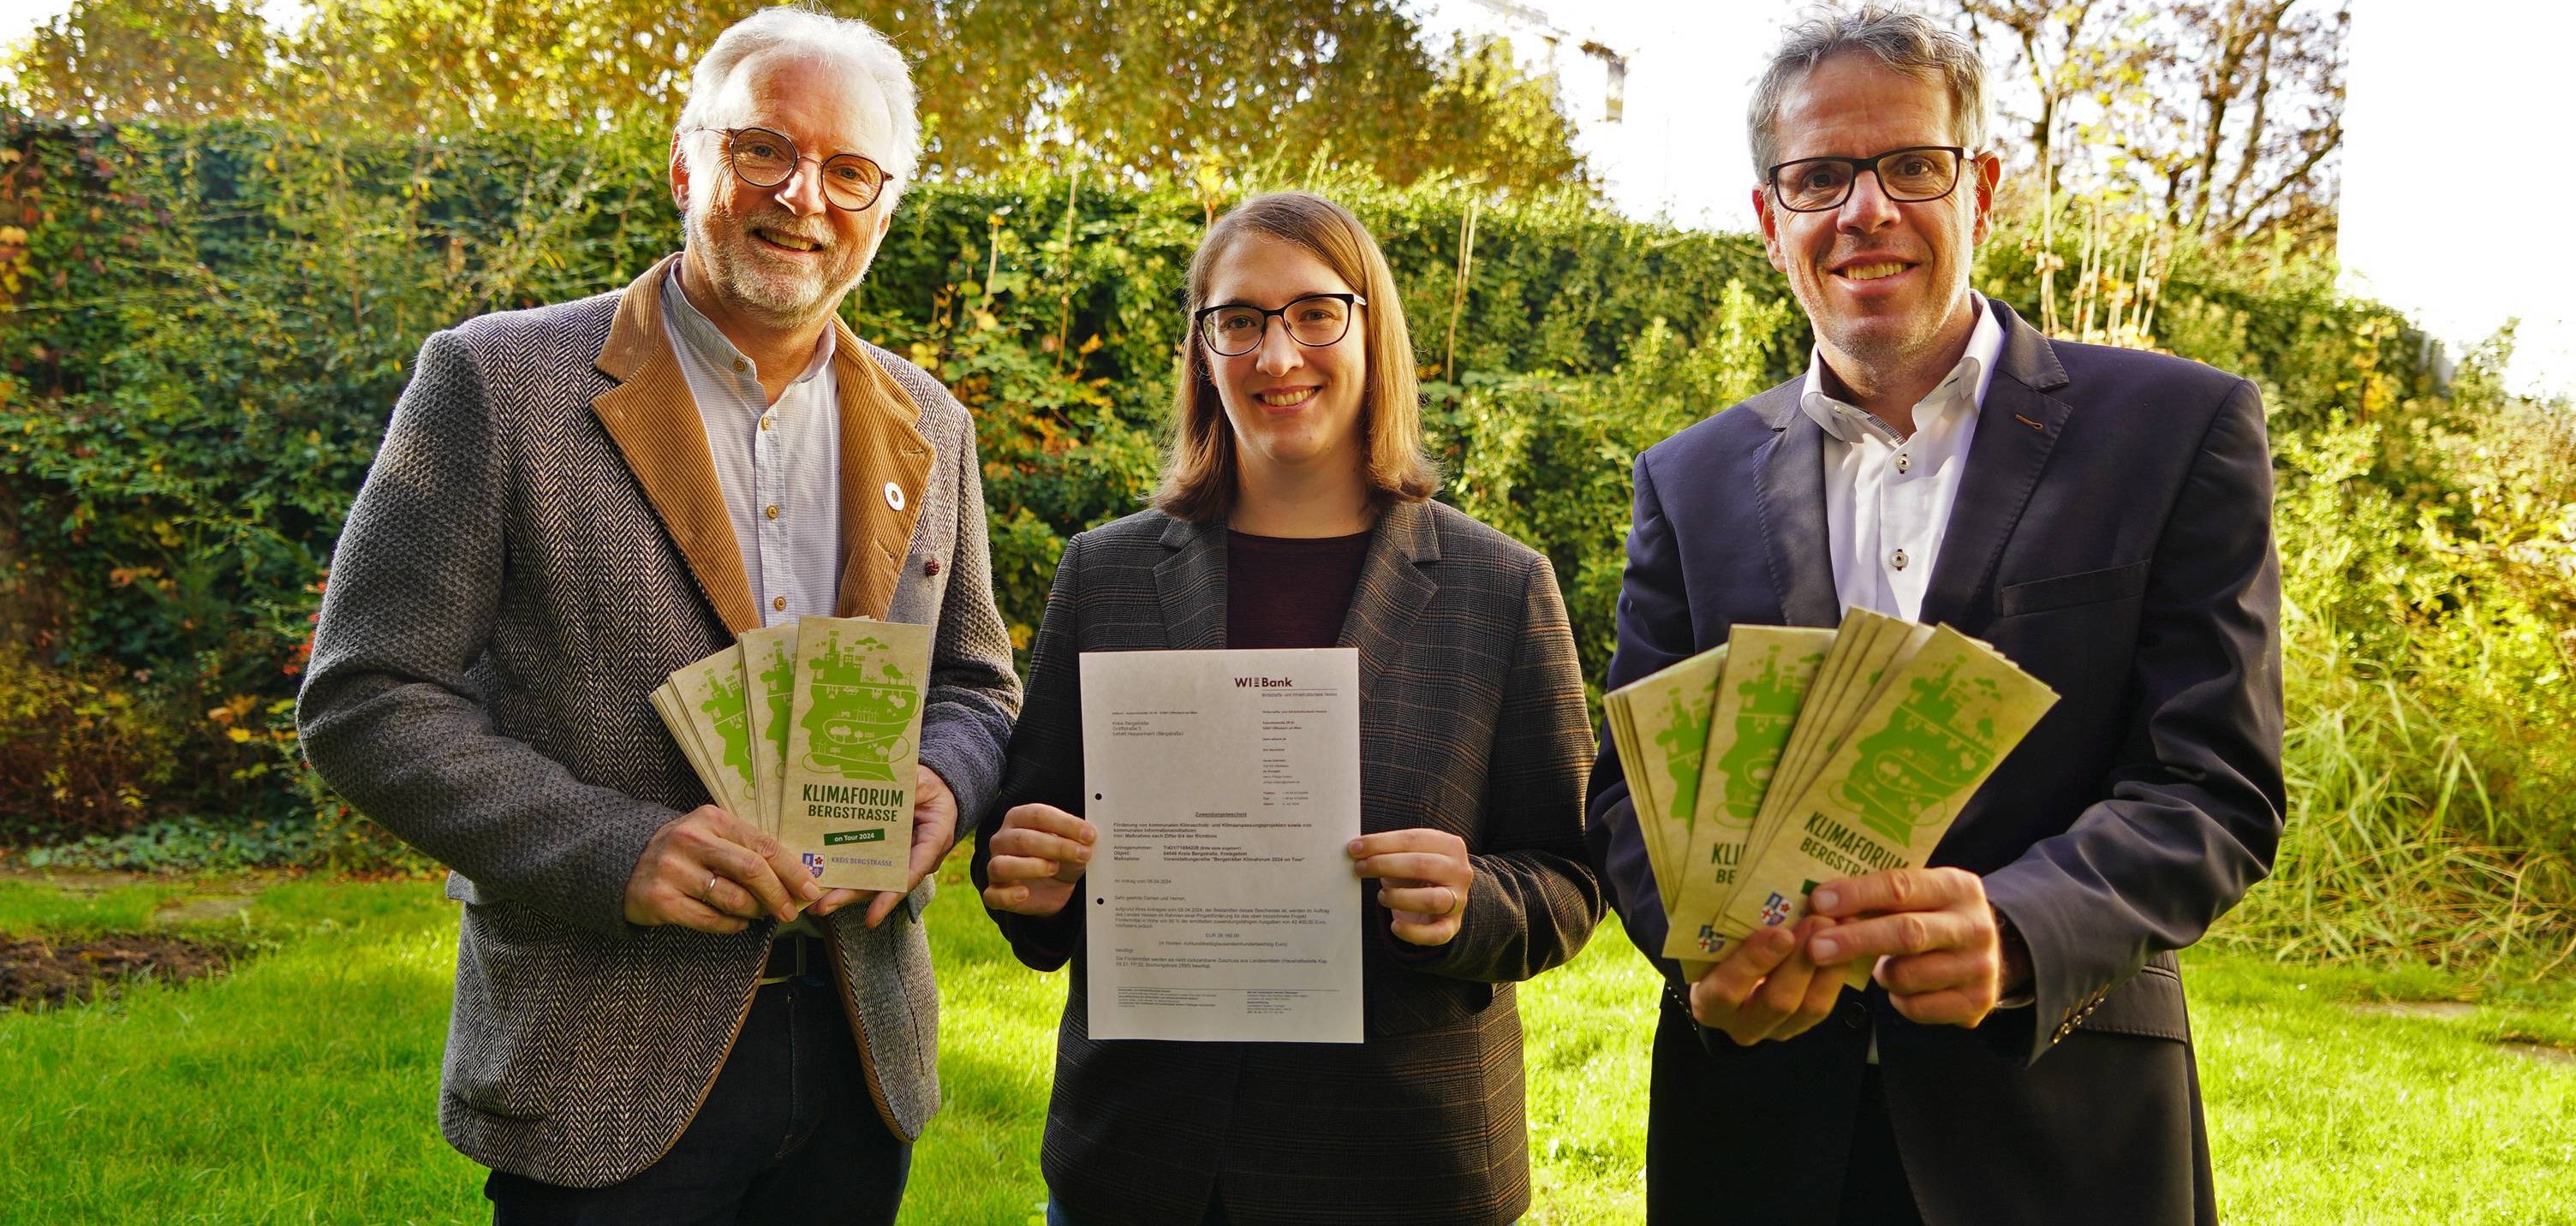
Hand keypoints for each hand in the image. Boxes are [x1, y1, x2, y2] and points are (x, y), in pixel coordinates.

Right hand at [624, 804, 822, 932]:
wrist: (623, 864)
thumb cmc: (683, 852)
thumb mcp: (710, 835)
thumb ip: (746, 848)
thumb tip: (794, 878)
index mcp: (711, 819)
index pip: (763, 844)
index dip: (792, 870)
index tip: (811, 889)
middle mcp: (691, 840)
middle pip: (751, 870)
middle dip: (779, 895)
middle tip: (791, 912)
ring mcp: (673, 870)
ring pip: (733, 899)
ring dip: (754, 912)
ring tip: (758, 914)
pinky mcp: (661, 900)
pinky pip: (711, 920)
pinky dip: (732, 926)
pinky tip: (737, 924)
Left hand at [815, 764, 962, 927]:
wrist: (932, 791)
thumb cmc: (932, 787)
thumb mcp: (926, 782)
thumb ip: (915, 784)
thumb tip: (898, 782)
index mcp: (932, 841)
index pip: (911, 874)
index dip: (890, 897)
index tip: (872, 917)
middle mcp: (913, 857)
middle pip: (880, 883)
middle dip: (850, 896)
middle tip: (823, 906)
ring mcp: (895, 858)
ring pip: (868, 879)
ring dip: (841, 892)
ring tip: (815, 904)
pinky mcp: (881, 854)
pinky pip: (862, 867)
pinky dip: (843, 875)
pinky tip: (820, 881)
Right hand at [979, 802, 1094, 916]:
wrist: (1056, 887)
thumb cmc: (1061, 857)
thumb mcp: (1073, 844)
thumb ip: (1078, 837)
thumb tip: (1089, 836)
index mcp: (1019, 818)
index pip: (1037, 815)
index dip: (1065, 824)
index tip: (1089, 835)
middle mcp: (1002, 840)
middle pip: (1022, 839)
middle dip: (1056, 846)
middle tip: (1082, 854)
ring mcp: (995, 866)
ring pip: (1002, 865)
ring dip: (1031, 867)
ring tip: (1054, 868)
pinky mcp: (995, 892)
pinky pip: (992, 895)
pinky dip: (1007, 895)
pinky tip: (1024, 893)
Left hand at [1349, 828, 1472, 946]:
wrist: (1441, 899)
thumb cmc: (1418, 873)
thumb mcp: (1408, 855)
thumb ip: (1388, 850)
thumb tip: (1357, 849)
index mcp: (1450, 846)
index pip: (1414, 839)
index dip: (1381, 843)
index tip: (1356, 847)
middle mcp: (1459, 872)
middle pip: (1422, 865)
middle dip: (1385, 865)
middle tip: (1360, 868)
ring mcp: (1458, 900)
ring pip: (1431, 899)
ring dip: (1399, 897)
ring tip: (1381, 896)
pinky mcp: (1451, 926)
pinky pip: (1435, 933)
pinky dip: (1412, 932)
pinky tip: (1395, 926)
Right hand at [1688, 916, 1844, 1044]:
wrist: (1730, 969)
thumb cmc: (1713, 947)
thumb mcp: (1709, 940)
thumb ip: (1720, 926)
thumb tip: (1718, 882)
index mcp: (1709, 1003)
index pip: (1727, 990)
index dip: (1754, 962)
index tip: (1780, 933)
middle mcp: (1740, 1023)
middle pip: (1776, 1001)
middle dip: (1801, 960)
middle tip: (1819, 921)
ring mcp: (1775, 1028)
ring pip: (1809, 1007)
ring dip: (1827, 965)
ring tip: (1837, 927)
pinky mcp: (1802, 1023)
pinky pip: (1825, 1002)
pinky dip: (1838, 971)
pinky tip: (1846, 940)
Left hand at [1805, 867, 2006, 1027]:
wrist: (1990, 956)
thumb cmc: (1935, 919)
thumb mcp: (1921, 896)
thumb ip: (1882, 896)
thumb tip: (1820, 903)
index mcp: (1957, 887)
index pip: (1901, 887)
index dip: (1857, 894)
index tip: (1819, 902)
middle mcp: (1975, 926)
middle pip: (1906, 933)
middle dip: (1854, 940)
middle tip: (1815, 947)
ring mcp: (1980, 967)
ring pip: (1907, 975)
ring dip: (1880, 973)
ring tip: (1882, 966)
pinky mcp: (1977, 1002)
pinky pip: (1916, 1007)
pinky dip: (1899, 999)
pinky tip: (1904, 987)